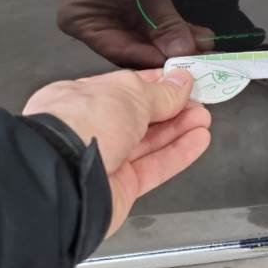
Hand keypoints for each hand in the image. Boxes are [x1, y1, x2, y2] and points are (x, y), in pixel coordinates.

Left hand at [23, 69, 210, 236]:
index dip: (155, 83)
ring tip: (204, 119)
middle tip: (199, 101)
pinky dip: (178, 153)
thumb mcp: (129, 94)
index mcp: (80, 97)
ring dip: (179, 129)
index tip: (182, 81)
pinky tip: (199, 140)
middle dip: (172, 108)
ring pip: (149, 142)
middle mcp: (90, 128)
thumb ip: (161, 92)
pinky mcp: (121, 187)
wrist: (63, 180)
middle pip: (139, 116)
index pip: (125, 88)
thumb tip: (182, 80)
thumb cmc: (84, 124)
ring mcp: (105, 159)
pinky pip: (155, 166)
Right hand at [58, 0, 214, 67]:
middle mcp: (95, 28)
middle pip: (134, 50)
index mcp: (82, 22)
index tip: (180, 65)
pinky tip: (199, 36)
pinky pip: (154, 30)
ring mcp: (115, 23)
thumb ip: (165, 22)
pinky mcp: (132, 17)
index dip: (151, 59)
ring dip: (177, 44)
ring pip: (148, 42)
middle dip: (169, 53)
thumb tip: (184, 52)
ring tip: (205, 47)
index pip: (118, 50)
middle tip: (201, 58)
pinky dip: (175, 33)